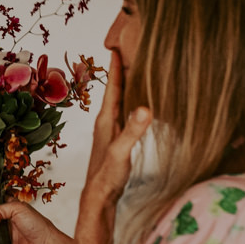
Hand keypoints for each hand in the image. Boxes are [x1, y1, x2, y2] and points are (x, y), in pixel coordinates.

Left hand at [86, 52, 150, 202]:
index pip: (113, 88)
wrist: (99, 197)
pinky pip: (124, 113)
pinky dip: (130, 103)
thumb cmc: (108, 176)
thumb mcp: (121, 152)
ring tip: (132, 70)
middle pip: (115, 90)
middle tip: (125, 48)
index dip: (115, 68)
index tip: (116, 46)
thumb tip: (145, 107)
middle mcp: (106, 122)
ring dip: (125, 86)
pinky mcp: (116, 139)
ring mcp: (111, 131)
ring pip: (119, 101)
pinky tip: (136, 104)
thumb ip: (133, 131)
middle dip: (120, 70)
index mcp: (106, 120)